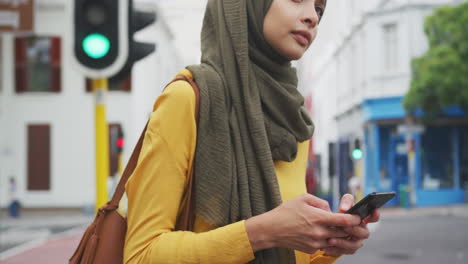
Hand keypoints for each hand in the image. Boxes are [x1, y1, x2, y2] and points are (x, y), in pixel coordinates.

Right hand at [245, 194, 360, 253]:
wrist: (270, 230)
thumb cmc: (285, 212)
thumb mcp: (303, 198)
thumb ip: (320, 202)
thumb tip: (330, 209)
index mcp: (318, 218)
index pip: (344, 221)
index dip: (355, 219)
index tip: (358, 216)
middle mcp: (319, 232)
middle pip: (344, 233)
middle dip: (351, 229)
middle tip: (353, 224)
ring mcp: (315, 243)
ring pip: (337, 241)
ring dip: (341, 236)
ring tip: (341, 230)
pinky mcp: (311, 249)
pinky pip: (326, 245)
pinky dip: (328, 240)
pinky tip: (325, 234)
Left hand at [322, 194, 380, 256]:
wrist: (330, 228)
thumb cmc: (341, 214)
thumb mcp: (344, 205)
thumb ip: (347, 202)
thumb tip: (344, 209)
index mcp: (363, 220)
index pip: (373, 218)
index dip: (375, 215)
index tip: (373, 210)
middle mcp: (362, 231)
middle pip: (364, 233)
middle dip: (354, 230)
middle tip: (344, 227)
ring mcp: (357, 241)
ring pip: (354, 245)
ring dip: (343, 242)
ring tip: (330, 239)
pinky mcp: (349, 249)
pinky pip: (345, 251)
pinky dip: (335, 249)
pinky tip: (326, 246)